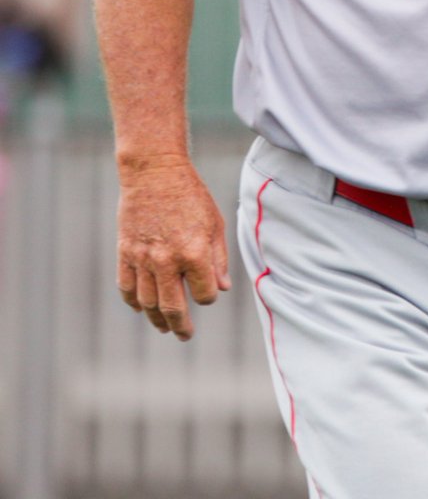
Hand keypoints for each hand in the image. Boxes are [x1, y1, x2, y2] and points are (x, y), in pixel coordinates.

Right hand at [116, 156, 230, 339]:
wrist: (155, 172)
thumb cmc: (191, 195)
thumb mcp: (215, 223)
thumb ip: (218, 258)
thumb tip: (222, 288)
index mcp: (195, 252)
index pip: (204, 295)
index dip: (208, 297)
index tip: (208, 293)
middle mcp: (167, 260)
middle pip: (173, 308)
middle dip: (181, 326)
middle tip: (185, 335)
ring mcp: (143, 258)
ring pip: (147, 303)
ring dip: (156, 320)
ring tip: (165, 327)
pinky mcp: (125, 252)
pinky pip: (127, 287)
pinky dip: (134, 302)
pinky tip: (142, 308)